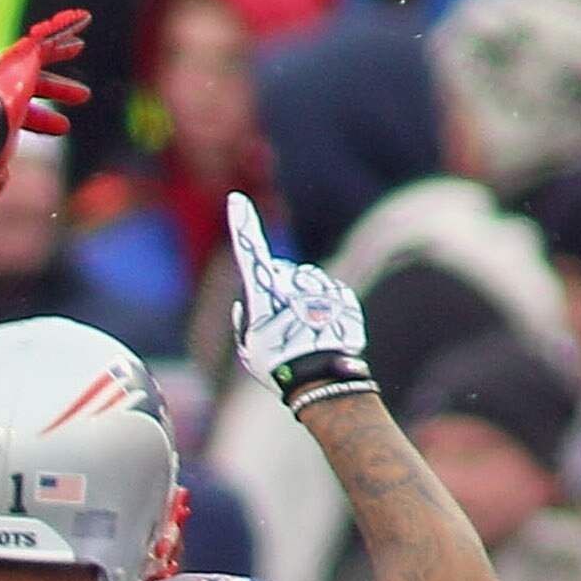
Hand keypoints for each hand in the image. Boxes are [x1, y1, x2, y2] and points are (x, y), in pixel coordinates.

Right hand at [0, 9, 91, 195]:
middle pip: (38, 85)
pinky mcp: (28, 55)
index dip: (44, 121)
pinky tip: (84, 19)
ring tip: (80, 46)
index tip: (65, 128)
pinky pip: (50, 37)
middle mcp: (7, 85)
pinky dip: (66, 27)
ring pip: (43, 56)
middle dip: (60, 91)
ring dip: (62, 51)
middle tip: (84, 96)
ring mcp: (16, 68)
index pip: (26, 113)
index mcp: (0, 109)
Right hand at [227, 191, 372, 409]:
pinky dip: (325, 312)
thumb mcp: (248, 349)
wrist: (323, 381)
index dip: (242, 224)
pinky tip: (323, 336)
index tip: (237, 199)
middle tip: (279, 329)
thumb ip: (243, 321)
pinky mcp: (343, 295)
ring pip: (308, 285)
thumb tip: (245, 304)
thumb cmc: (278, 368)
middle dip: (279, 291)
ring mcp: (320, 286)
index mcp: (266, 292)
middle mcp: (293, 281)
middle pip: (282, 274)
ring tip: (305, 337)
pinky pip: (330, 296)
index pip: (250, 251)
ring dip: (304, 303)